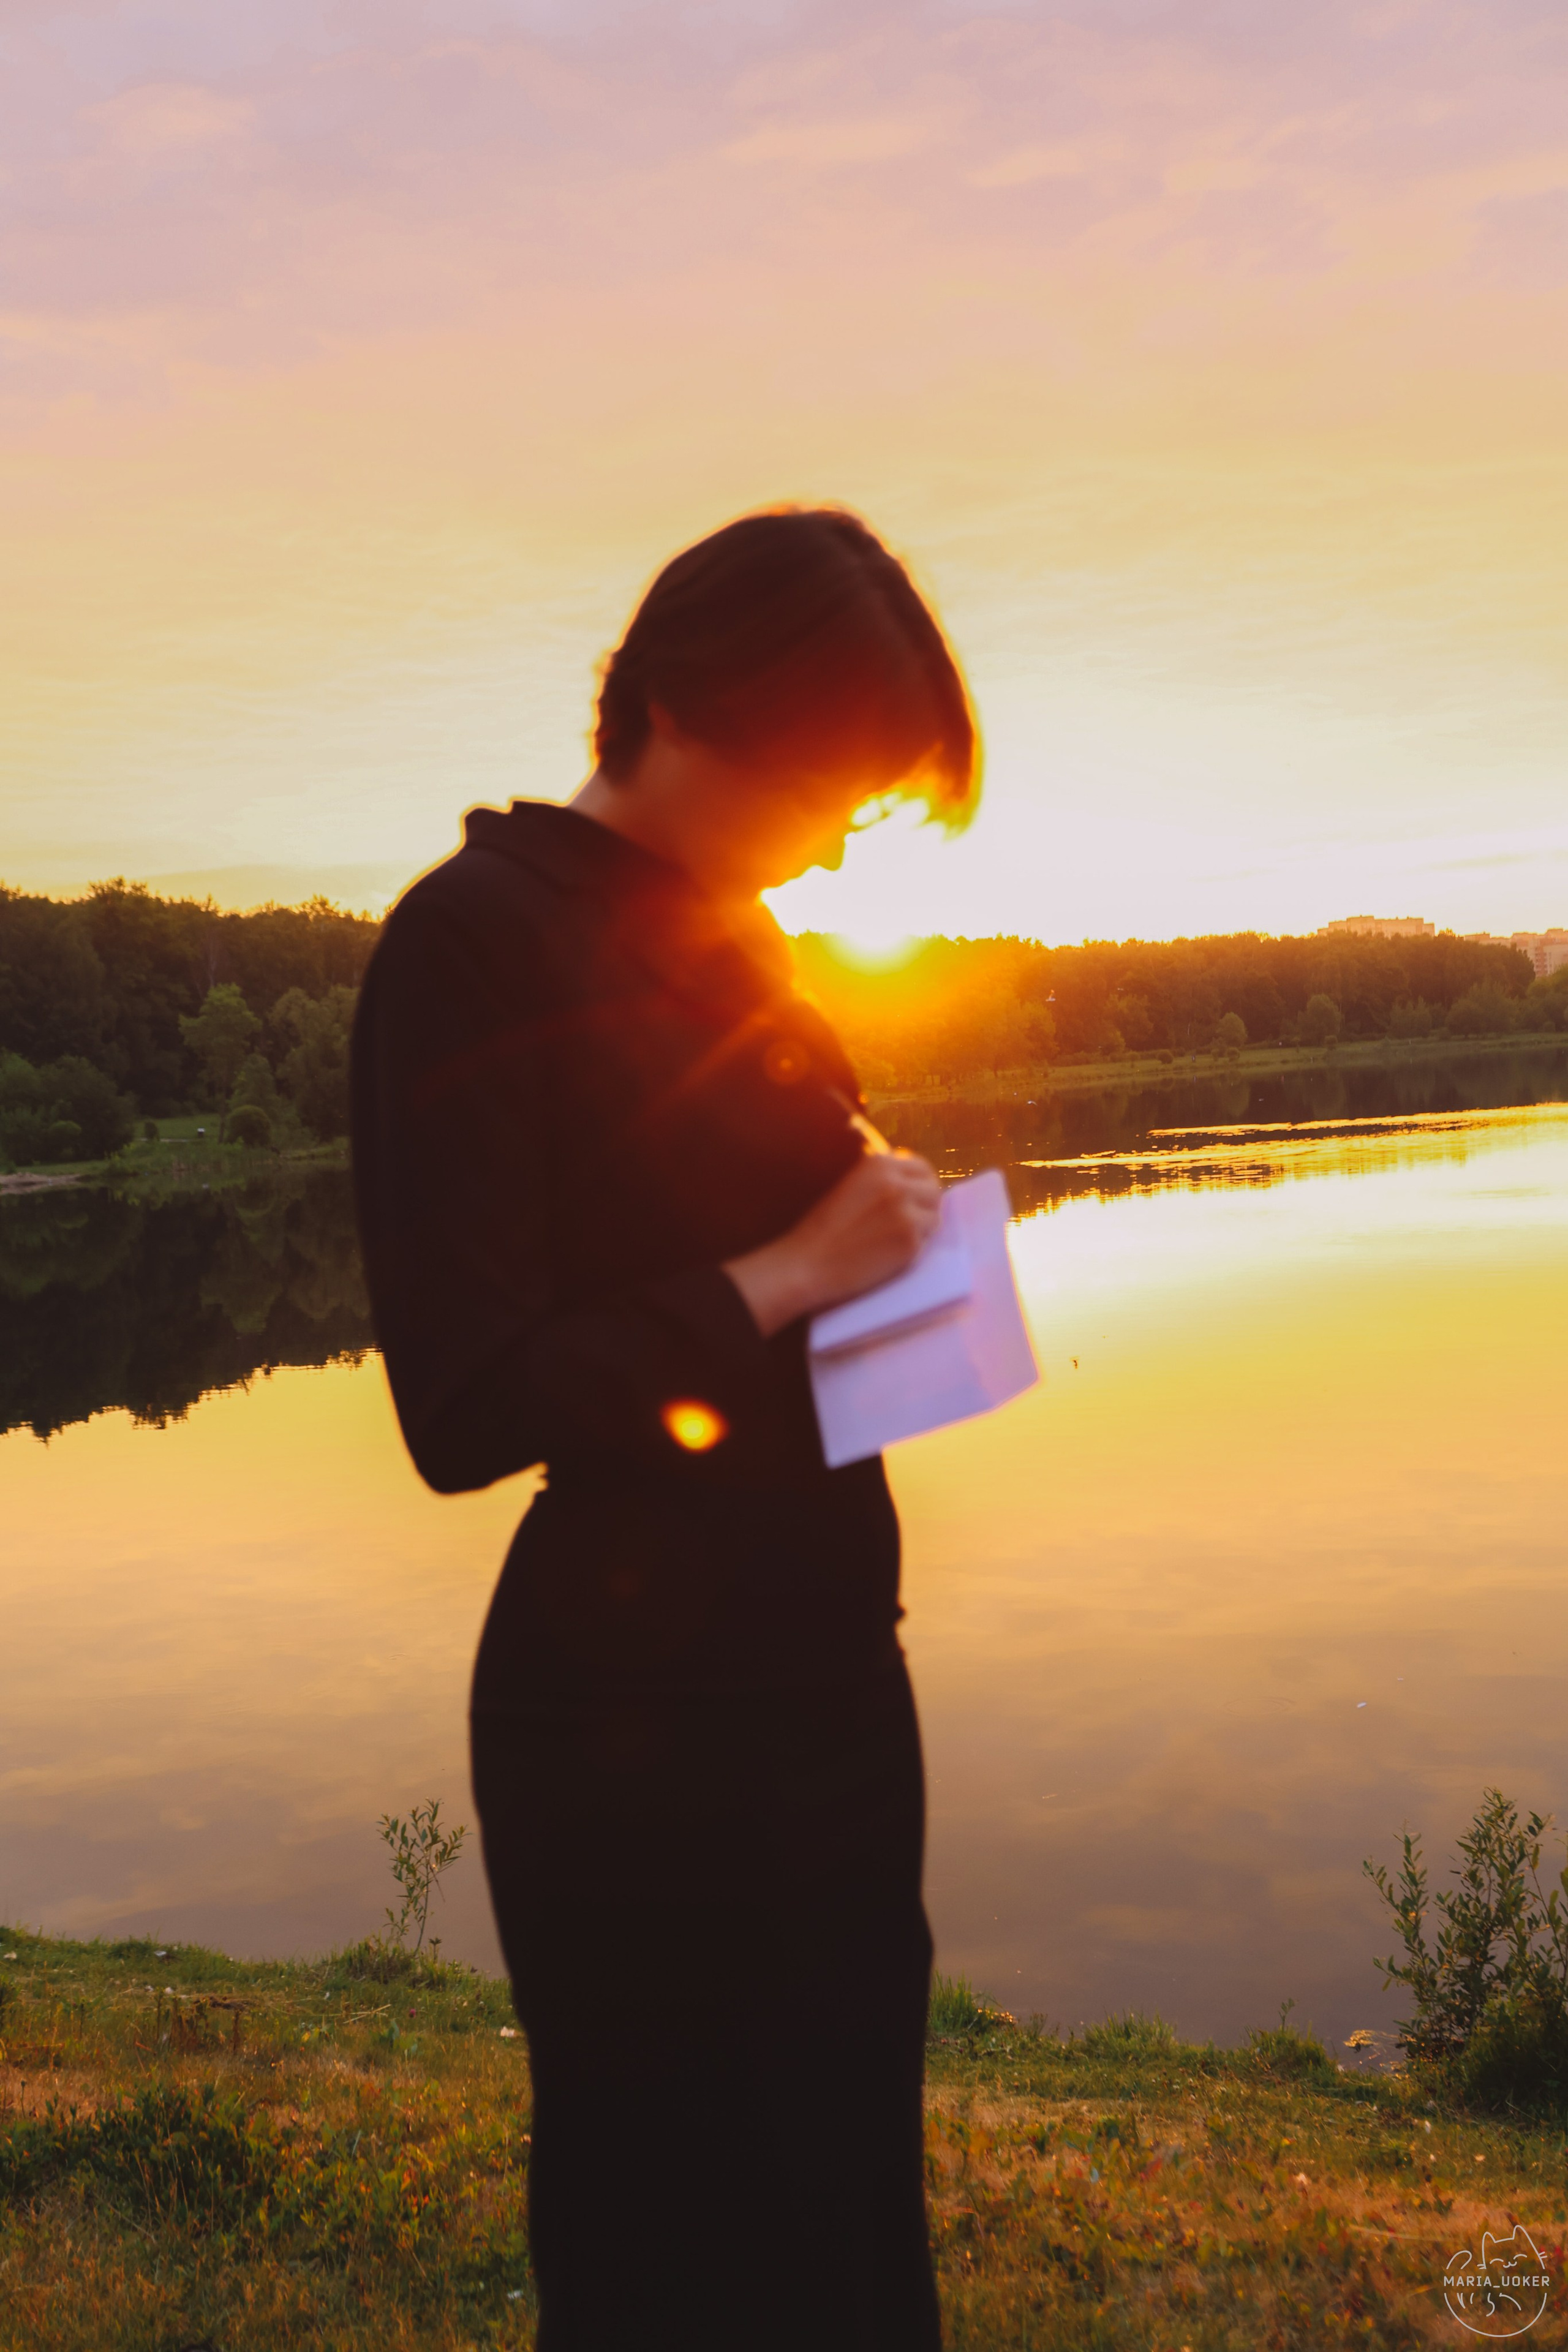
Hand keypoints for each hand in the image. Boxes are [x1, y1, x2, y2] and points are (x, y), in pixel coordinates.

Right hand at [723, 1151, 941, 1338]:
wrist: (807, 1263)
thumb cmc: (824, 1228)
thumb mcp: (852, 1186)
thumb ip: (883, 1179)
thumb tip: (916, 1180)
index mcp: (879, 1164)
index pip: (922, 1167)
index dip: (920, 1184)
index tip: (913, 1198)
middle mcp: (896, 1183)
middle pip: (934, 1190)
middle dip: (925, 1206)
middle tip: (907, 1223)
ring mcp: (906, 1213)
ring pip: (934, 1217)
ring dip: (921, 1229)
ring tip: (891, 1239)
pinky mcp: (910, 1242)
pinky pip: (925, 1243)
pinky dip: (912, 1250)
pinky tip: (886, 1255)